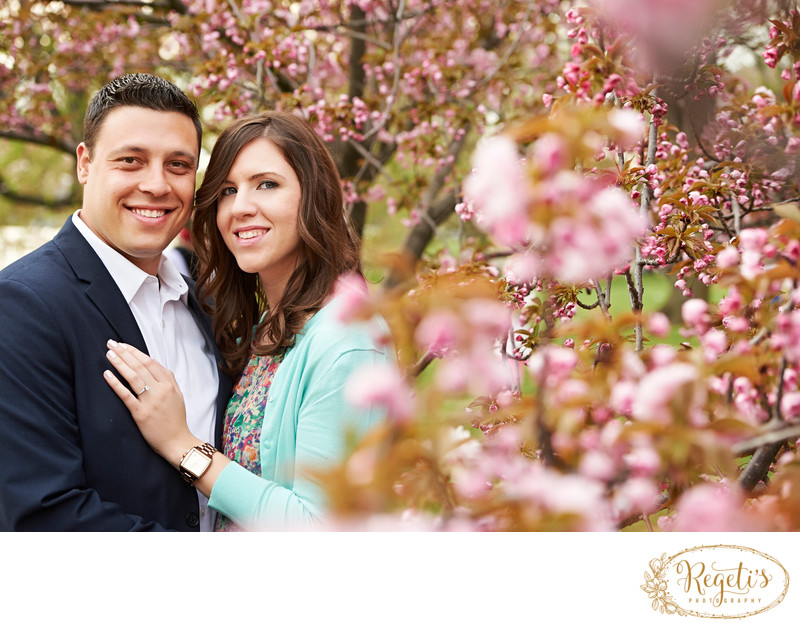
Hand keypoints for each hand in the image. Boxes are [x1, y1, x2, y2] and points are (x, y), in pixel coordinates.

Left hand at [103, 340, 194, 465]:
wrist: (177, 441)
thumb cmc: (176, 420)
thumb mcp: (177, 396)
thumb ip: (168, 380)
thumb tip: (155, 365)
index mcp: (169, 384)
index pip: (150, 362)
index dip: (136, 352)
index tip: (124, 345)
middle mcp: (161, 390)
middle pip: (140, 366)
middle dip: (125, 353)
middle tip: (111, 343)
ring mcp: (150, 401)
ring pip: (133, 377)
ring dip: (120, 363)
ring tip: (109, 354)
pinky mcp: (141, 413)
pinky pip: (126, 395)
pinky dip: (116, 384)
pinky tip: (107, 374)